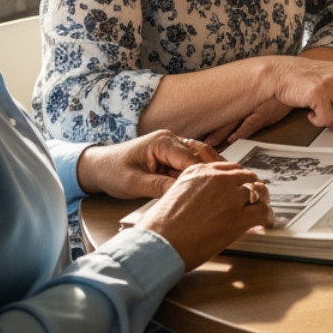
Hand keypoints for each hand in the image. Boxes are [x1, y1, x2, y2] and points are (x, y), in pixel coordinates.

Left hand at [76, 130, 220, 199]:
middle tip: (233, 183)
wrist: (98, 167)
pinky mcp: (171, 155)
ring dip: (210, 170)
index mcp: (162, 142)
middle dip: (215, 169)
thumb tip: (183, 192)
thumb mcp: (134, 183)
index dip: (206, 175)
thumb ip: (160, 186)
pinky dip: (201, 172)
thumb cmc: (112, 171)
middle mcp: (171, 139)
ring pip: (200, 156)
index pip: (191, 159)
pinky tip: (212, 183)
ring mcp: (172, 146)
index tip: (219, 189)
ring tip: (229, 183)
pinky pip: (191, 162)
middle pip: (201, 153)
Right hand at [134, 162, 275, 269]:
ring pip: (258, 193)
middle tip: (255, 200)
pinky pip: (263, 212)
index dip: (238, 181)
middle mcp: (217, 178)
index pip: (229, 169)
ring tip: (262, 211)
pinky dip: (267, 217)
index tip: (241, 189)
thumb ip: (195, 192)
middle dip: (252, 189)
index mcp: (199, 171)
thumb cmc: (159, 228)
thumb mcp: (174, 196)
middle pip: (246, 178)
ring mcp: (229, 196)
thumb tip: (208, 203)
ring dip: (261, 202)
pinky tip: (266, 223)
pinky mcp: (238, 217)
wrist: (157, 245)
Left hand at [204, 97, 295, 147]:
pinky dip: (241, 132)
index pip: (218, 108)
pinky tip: (233, 139)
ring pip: (232, 121)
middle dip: (208, 128)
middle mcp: (244, 100)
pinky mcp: (266, 112)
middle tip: (195, 139)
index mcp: (240, 96)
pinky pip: (251, 123)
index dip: (207, 119)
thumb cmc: (276, 88)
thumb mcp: (257, 90)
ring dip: (221, 133)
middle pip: (221, 116)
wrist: (295, 79)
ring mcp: (254, 106)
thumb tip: (230, 112)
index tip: (196, 128)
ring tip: (210, 143)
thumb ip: (244, 99)